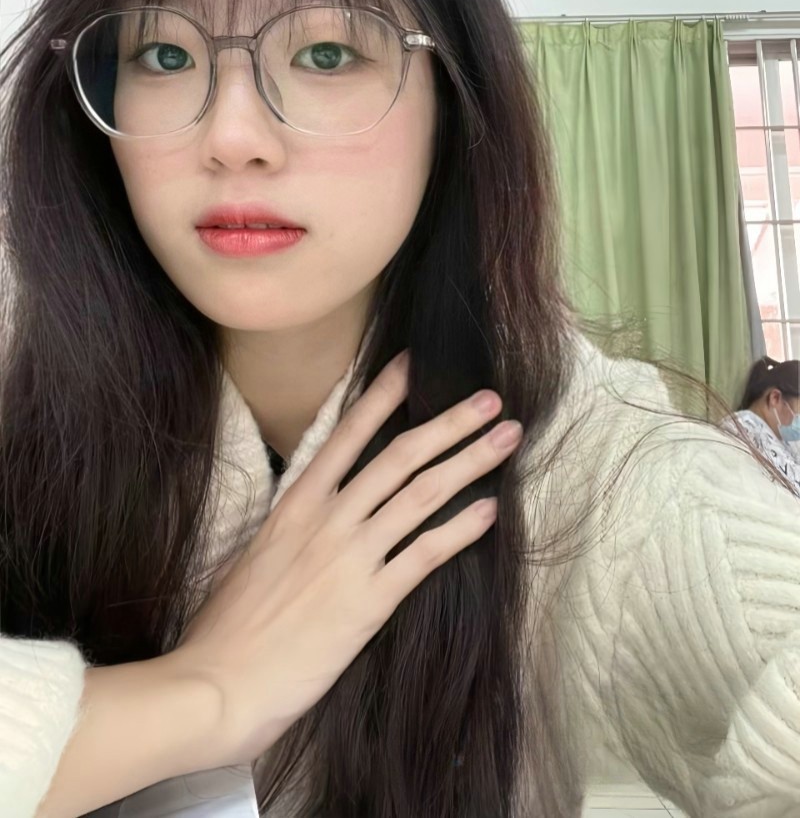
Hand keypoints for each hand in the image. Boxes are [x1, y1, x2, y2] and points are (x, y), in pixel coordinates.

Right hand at [173, 351, 521, 764]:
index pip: (348, 432)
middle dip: (451, 422)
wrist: (215, 684)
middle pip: (401, 455)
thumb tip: (321, 513)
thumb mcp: (255, 557)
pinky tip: (491, 511)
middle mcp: (327, 519)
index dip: (384, 393)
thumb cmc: (228, 628)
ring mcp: (350, 557)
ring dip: (470, 462)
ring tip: (508, 440)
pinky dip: (462, 530)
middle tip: (491, 399)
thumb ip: (292, 528)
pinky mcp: (368, 602)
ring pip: (423, 494)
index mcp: (295, 503)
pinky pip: (425, 554)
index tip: (414, 362)